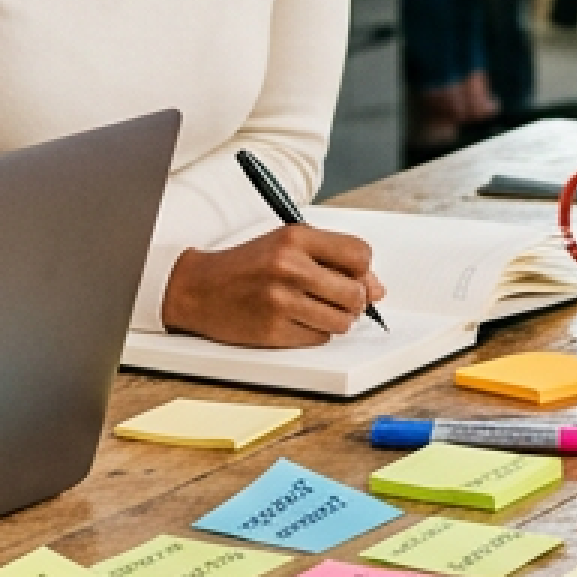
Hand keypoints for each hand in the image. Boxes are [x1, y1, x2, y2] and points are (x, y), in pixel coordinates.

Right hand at [163, 226, 387, 347]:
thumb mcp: (287, 246)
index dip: (363, 270)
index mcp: (295, 238)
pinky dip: (315, 333)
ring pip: (342, 322)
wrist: (199, 288)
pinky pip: (319, 338)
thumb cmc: (247, 265)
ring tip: (313, 309)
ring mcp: (281, 301)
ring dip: (335, 320)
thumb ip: (333, 260)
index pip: (360, 255)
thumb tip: (377, 289)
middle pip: (356, 293)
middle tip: (336, 298)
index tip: (353, 276)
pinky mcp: (274, 330)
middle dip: (353, 300)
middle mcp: (289, 267)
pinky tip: (296, 320)